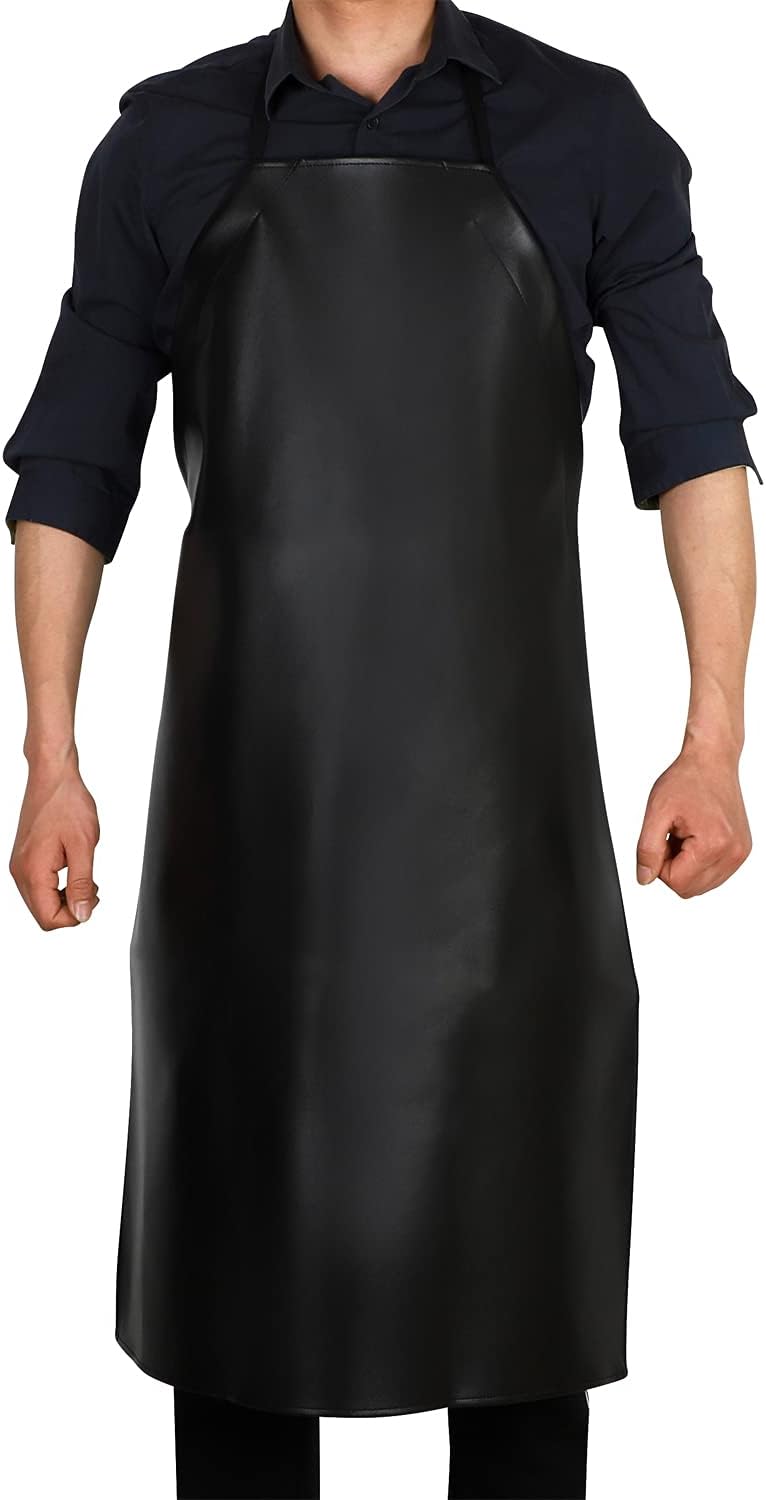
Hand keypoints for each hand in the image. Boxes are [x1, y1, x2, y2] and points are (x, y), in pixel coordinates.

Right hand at [9, 752, 99, 929]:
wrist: (52, 776)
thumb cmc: (67, 802)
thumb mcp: (83, 846)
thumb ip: (82, 884)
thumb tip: (81, 915)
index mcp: (33, 872)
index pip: (49, 919)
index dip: (75, 917)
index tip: (92, 898)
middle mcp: (20, 872)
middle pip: (43, 914)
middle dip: (71, 908)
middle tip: (91, 888)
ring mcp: (20, 865)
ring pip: (41, 902)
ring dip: (65, 898)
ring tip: (85, 878)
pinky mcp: (25, 858)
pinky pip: (39, 886)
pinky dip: (58, 886)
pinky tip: (74, 871)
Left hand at [636, 746, 751, 897]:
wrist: (712, 760)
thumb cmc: (688, 779)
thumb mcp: (657, 812)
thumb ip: (647, 850)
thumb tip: (644, 878)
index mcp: (714, 844)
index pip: (677, 883)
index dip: (661, 865)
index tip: (664, 839)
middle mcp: (733, 853)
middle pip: (691, 889)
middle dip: (674, 867)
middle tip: (673, 836)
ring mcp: (740, 853)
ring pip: (702, 884)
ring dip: (687, 865)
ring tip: (686, 834)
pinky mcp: (741, 850)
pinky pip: (713, 873)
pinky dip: (699, 861)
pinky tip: (697, 837)